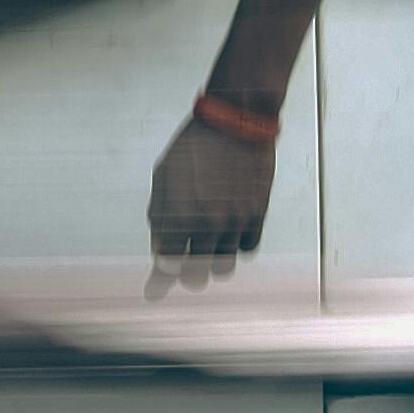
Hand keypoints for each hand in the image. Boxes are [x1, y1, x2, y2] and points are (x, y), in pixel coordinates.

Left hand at [143, 96, 276, 287]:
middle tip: (184, 265)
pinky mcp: (257, 215)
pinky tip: (229, 232)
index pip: (167, 265)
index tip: (156, 290)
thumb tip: (159, 248)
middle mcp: (207, 223)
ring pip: (222, 267)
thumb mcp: (164, 175)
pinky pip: (246, 249)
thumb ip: (158, 215)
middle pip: (196, 276)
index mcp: (178, 214)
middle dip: (186, 274)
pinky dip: (235, 246)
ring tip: (208, 246)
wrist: (237, 122)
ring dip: (212, 262)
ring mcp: (235, 221)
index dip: (161, 279)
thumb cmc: (194, 146)